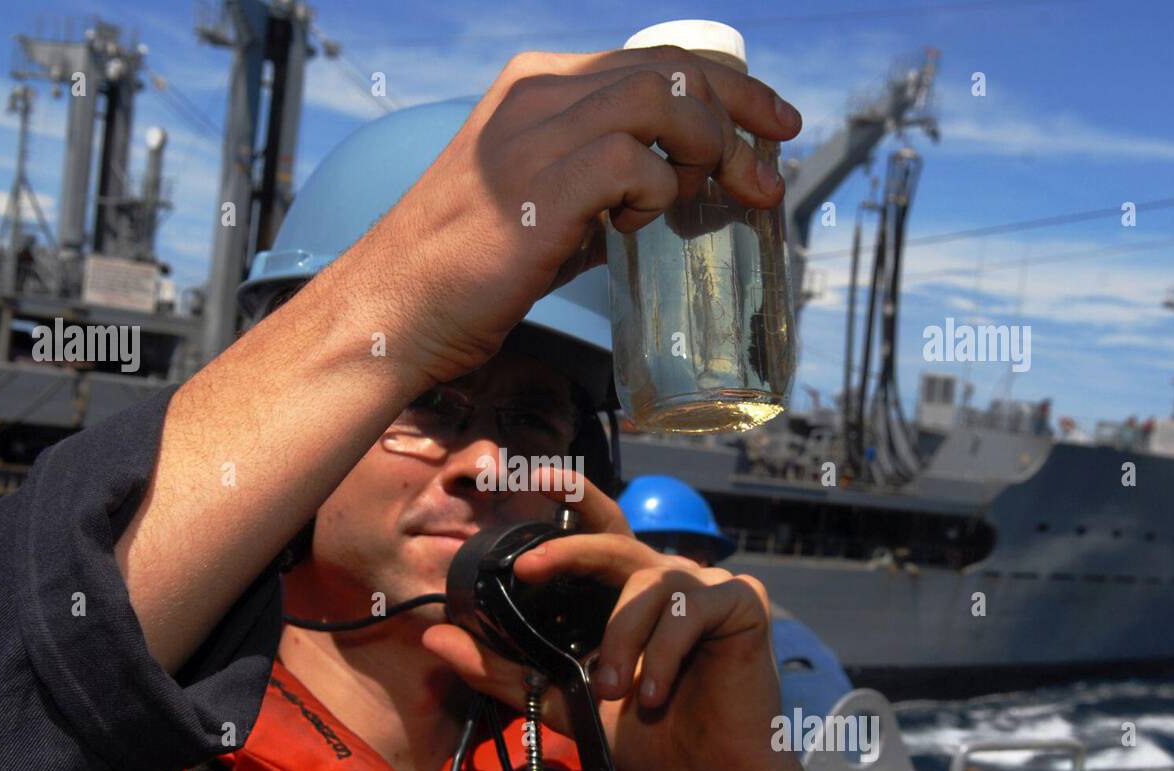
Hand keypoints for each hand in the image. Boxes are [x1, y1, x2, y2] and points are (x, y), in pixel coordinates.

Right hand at [336, 47, 801, 387]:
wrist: (398, 306)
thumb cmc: (467, 267)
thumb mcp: (540, 204)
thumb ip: (600, 186)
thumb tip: (675, 195)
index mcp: (537, 86)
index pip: (653, 60)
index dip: (727, 86)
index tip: (770, 124)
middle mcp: (538, 93)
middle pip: (671, 69)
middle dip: (741, 111)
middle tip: (775, 163)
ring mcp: (537, 133)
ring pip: (661, 99)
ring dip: (709, 145)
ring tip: (723, 193)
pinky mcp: (540, 184)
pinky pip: (631, 160)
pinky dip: (657, 189)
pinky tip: (643, 221)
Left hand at [421, 478, 782, 770]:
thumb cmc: (640, 732)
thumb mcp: (560, 700)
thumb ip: (502, 669)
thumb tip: (434, 637)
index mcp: (625, 588)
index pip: (596, 526)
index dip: (569, 495)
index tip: (529, 477)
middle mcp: (664, 575)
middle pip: (613, 540)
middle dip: (568, 549)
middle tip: (529, 569)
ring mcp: (706, 584)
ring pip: (648, 584)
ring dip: (622, 638)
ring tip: (611, 690)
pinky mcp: (743, 602)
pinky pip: (693, 610)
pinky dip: (665, 653)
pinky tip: (654, 692)